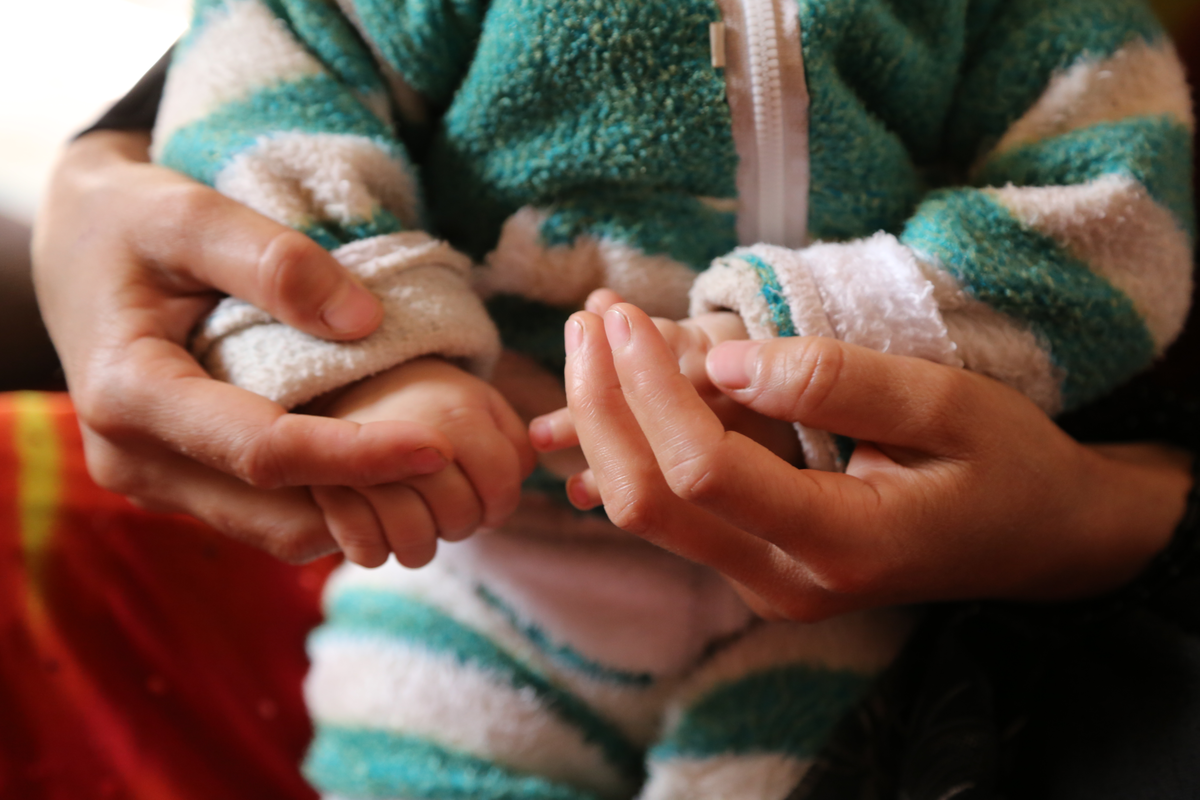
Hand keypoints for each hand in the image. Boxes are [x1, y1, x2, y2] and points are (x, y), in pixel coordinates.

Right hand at [31, 131, 452, 561]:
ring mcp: (158, 483)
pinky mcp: (183, 485)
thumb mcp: (187, 212)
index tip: (439, 445)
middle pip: (279, 513)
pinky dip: (331, 500)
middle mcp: (135, 461)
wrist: (78, 246)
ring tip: (426, 461)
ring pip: (280, 530)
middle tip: (455, 463)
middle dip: (371, 498)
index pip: (265, 453)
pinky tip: (377, 457)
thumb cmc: (129, 220)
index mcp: (129, 396)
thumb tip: (363, 322)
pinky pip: (270, 516)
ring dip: (357, 509)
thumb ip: (272, 260)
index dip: (358, 456)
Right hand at [316, 357, 535, 567]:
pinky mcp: (328, 495)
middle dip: (466, 521)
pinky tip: (384, 521)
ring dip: (426, 540)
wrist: (358, 385)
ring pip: (416, 545)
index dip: (503, 503)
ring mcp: (361, 471)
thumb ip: (517, 446)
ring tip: (421, 513)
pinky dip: (382, 548)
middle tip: (451, 501)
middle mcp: (406, 441)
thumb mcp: (484, 406)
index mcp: (454, 416)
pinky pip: (369, 554)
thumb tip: (518, 485)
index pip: (501, 489)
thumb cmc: (434, 404)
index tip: (490, 494)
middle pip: (460, 519)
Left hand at [563, 302, 1193, 619]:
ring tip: (591, 334)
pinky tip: (618, 381)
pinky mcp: (754, 565)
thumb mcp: (949, 405)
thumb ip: (838, 383)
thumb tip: (720, 362)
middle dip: (600, 407)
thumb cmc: (1010, 466)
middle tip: (588, 321)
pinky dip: (635, 442)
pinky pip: (672, 508)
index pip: (704, 473)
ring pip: (644, 510)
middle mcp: (786, 583)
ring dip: (604, 422)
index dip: (649, 390)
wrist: (1039, 542)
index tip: (625, 318)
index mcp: (842, 545)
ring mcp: (764, 583)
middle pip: (648, 503)